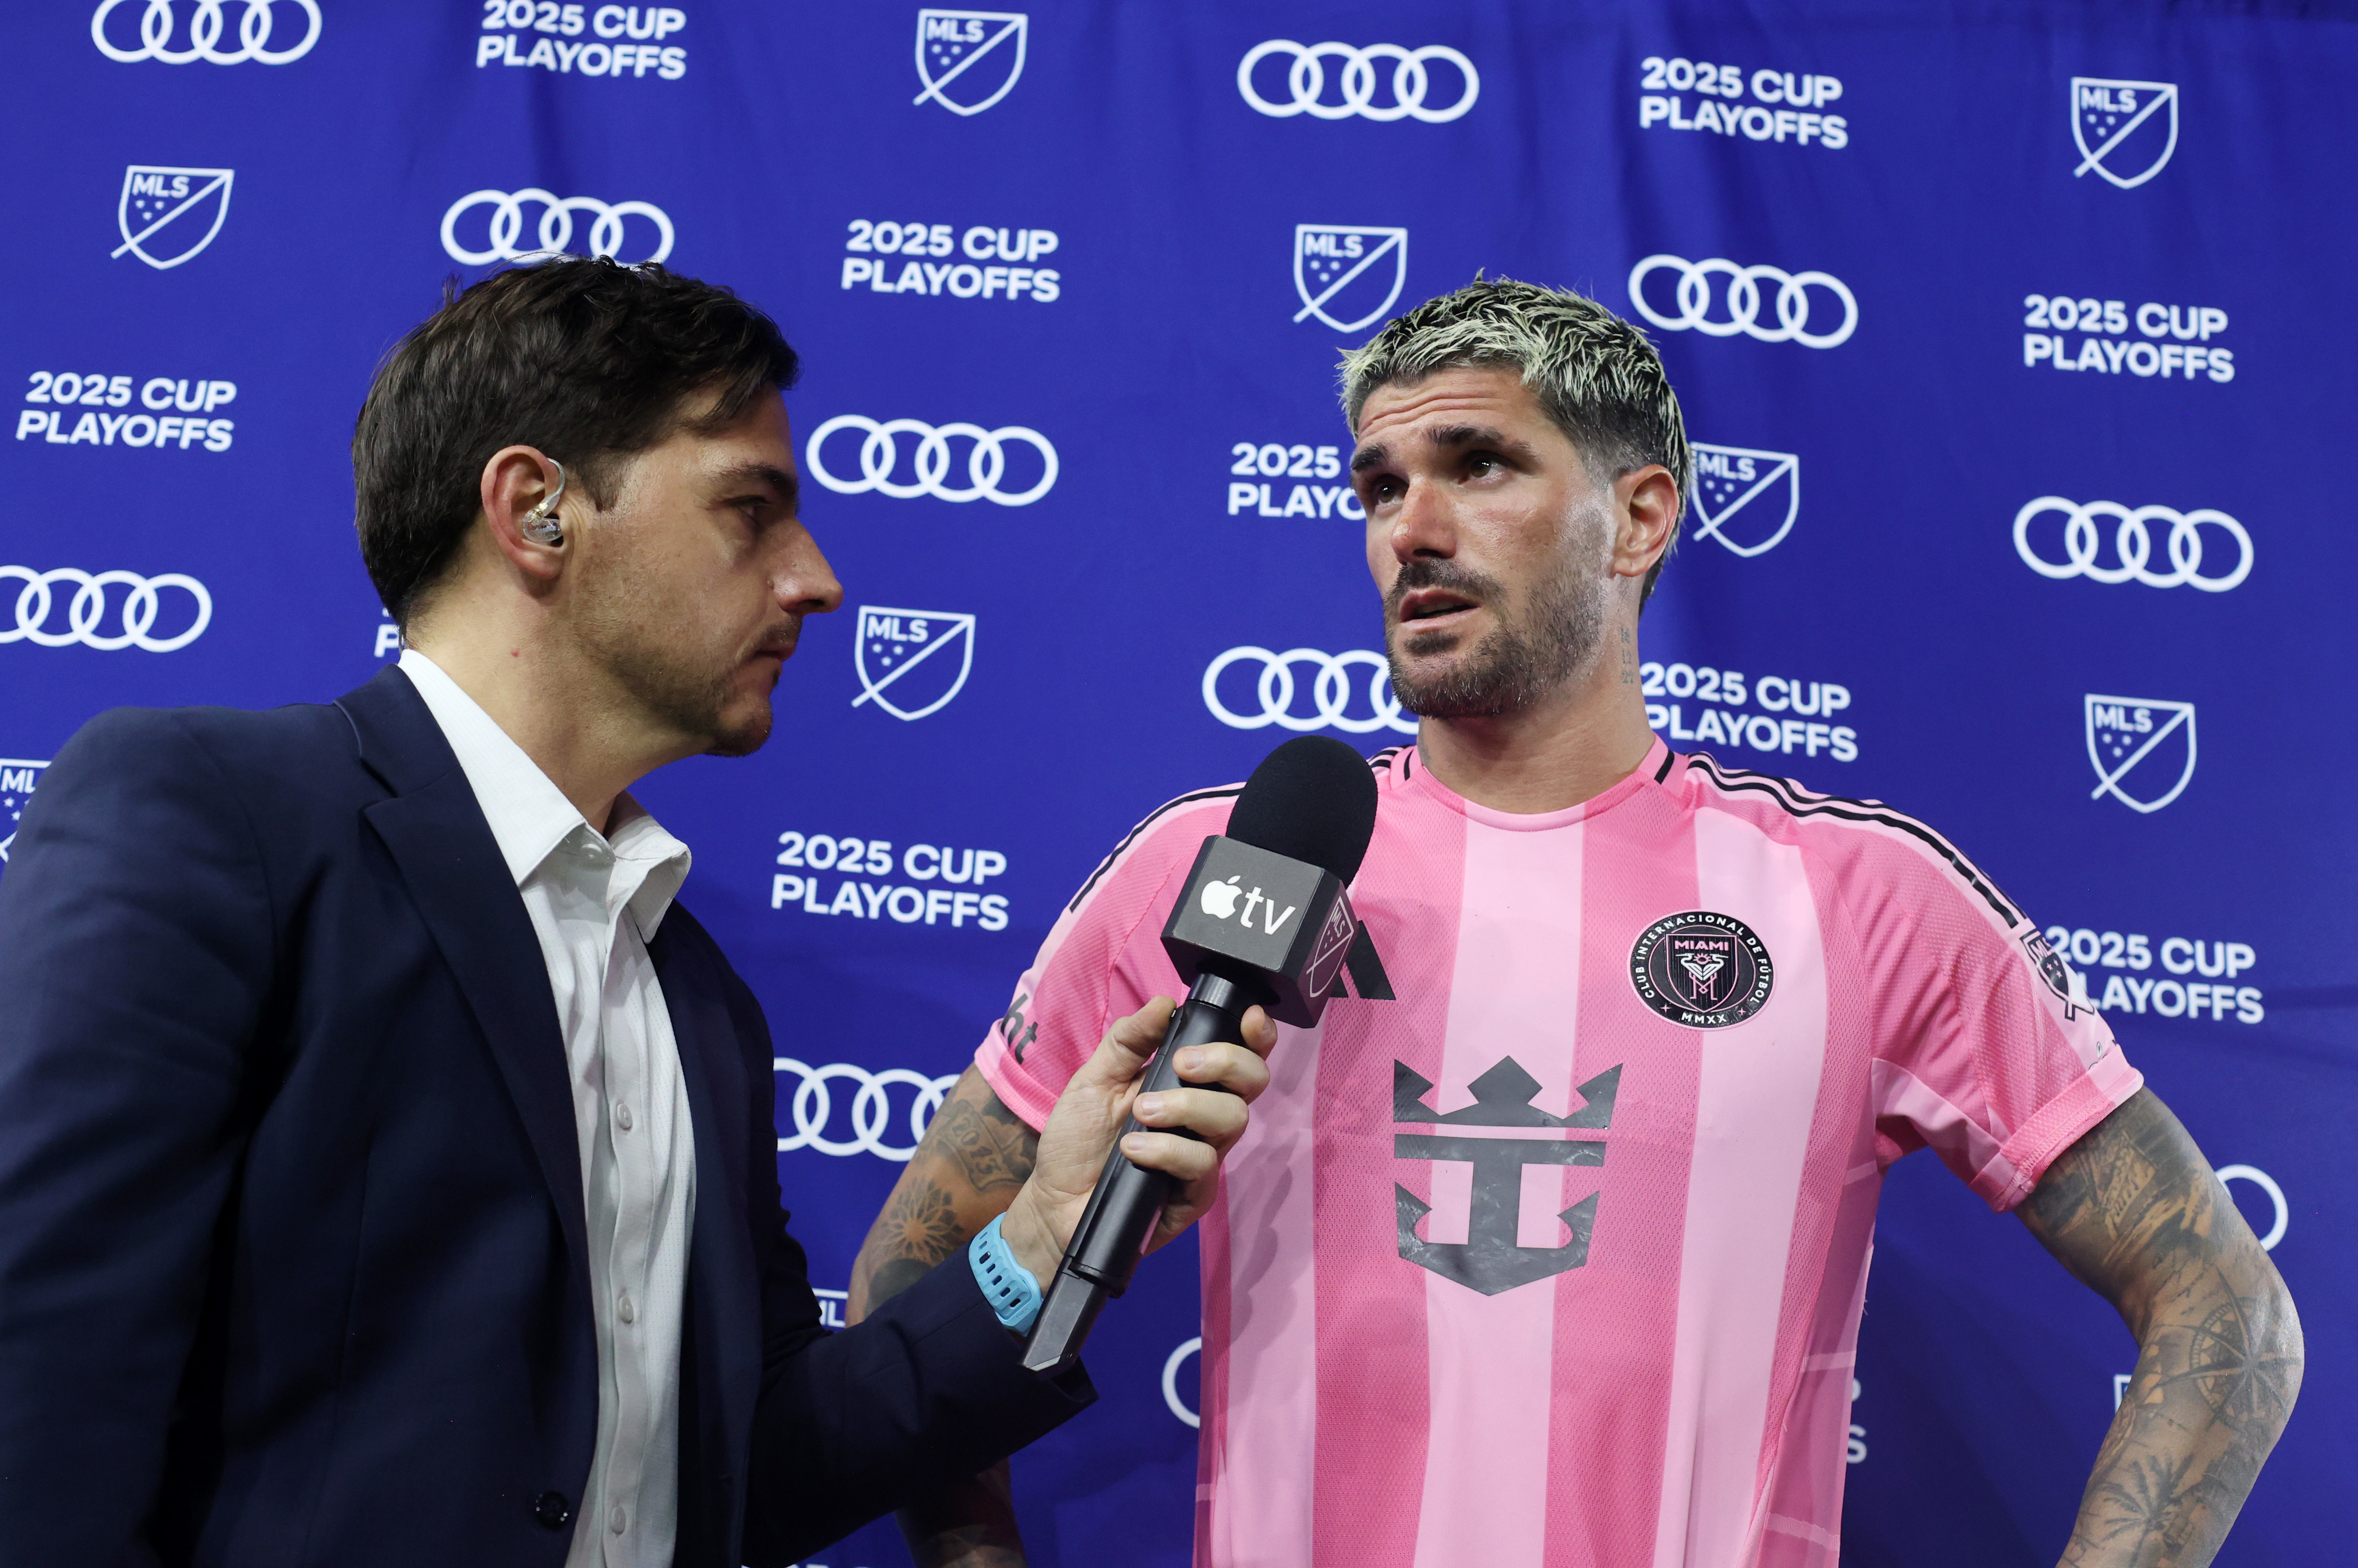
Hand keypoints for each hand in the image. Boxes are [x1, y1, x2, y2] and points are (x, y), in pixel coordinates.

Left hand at [998, 996, 1275, 1281]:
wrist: (1054, 1201)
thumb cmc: (1077, 1139)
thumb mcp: (1093, 1079)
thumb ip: (1128, 1041)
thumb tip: (1164, 1003)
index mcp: (1189, 1084)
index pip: (1241, 1055)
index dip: (1256, 1035)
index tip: (1246, 1019)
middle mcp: (1205, 1118)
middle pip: (1252, 1082)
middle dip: (1225, 1061)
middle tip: (1180, 1064)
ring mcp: (1204, 1156)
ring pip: (1232, 1120)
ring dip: (1187, 1106)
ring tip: (1142, 1113)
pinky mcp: (1195, 1195)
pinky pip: (1202, 1164)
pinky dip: (1166, 1151)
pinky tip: (1132, 1151)